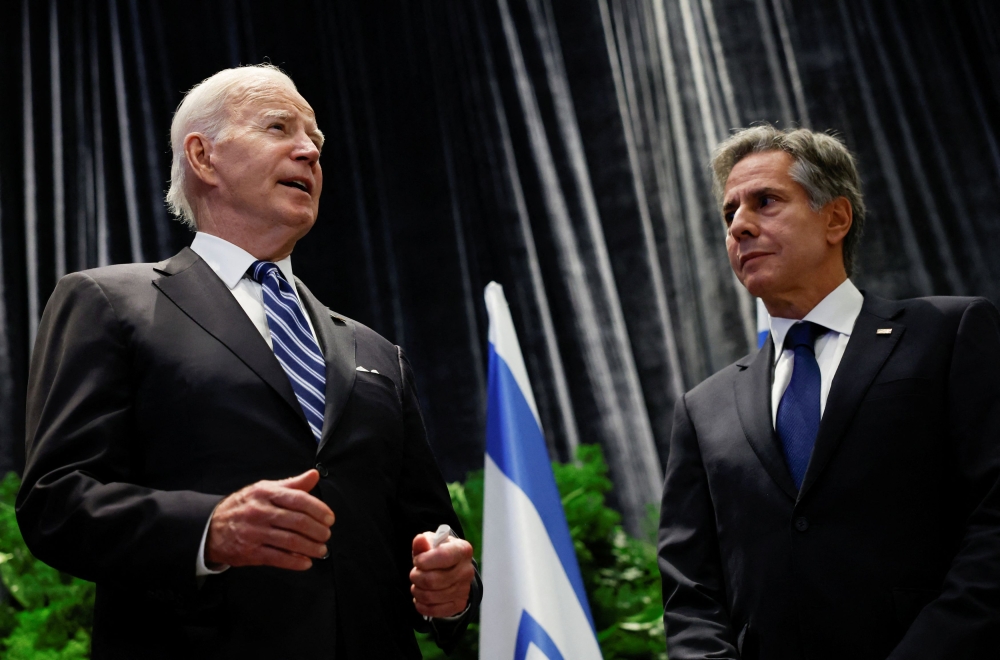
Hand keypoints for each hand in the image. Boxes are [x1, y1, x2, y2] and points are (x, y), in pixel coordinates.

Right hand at [205, 469, 334, 570]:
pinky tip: (306, 563)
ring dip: (310, 547)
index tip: (330, 519)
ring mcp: (254, 533)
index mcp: (266, 493)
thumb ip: (292, 484)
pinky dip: (295, 562)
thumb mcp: (265, 489)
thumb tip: (314, 475)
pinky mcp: (250, 552)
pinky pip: (277, 558)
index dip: (319, 510)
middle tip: (326, 535)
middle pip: (297, 522)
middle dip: (318, 531)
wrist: (211, 527)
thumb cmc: (244, 506)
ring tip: (321, 550)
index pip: (299, 499)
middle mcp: (260, 512)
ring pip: (290, 541)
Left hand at [410, 531, 474, 617]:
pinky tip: (420, 597)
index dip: (424, 560)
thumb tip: (420, 540)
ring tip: (417, 584)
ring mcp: (464, 589)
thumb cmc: (437, 553)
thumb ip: (423, 542)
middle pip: (433, 580)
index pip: (443, 556)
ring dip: (417, 591)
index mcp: (462, 550)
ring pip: (430, 596)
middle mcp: (467, 570)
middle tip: (414, 574)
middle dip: (416, 577)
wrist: (452, 570)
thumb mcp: (431, 543)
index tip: (417, 561)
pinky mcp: (459, 605)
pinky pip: (434, 610)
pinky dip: (421, 605)